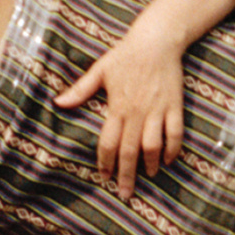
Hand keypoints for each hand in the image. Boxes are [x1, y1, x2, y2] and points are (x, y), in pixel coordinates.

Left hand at [58, 25, 186, 197]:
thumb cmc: (125, 55)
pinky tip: (168, 159)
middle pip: (130, 150)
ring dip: (151, 163)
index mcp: (117, 106)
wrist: (157, 41)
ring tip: (149, 177)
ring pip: (154, 144)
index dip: (106, 162)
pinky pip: (176, 132)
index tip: (104, 176)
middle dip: (127, 174)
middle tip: (125, 193)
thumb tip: (59, 103)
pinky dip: (173, 148)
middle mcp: (137, 112)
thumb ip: (80, 90)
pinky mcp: (175, 106)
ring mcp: (158, 110)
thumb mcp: (99, 70)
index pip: (109, 141)